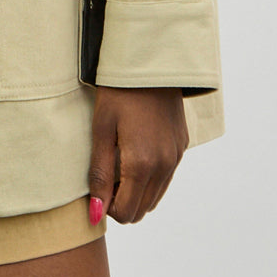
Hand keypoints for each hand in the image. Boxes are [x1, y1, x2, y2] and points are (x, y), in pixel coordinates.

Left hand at [87, 86, 188, 223]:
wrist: (150, 62)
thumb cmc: (118, 93)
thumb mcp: (101, 130)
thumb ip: (99, 174)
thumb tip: (94, 213)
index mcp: (142, 164)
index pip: (126, 212)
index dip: (106, 207)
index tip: (97, 186)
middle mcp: (164, 165)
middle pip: (142, 209)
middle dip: (121, 202)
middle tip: (105, 174)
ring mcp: (176, 157)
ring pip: (155, 197)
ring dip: (136, 192)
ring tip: (118, 163)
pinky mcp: (182, 146)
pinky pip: (166, 178)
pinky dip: (149, 178)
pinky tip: (135, 154)